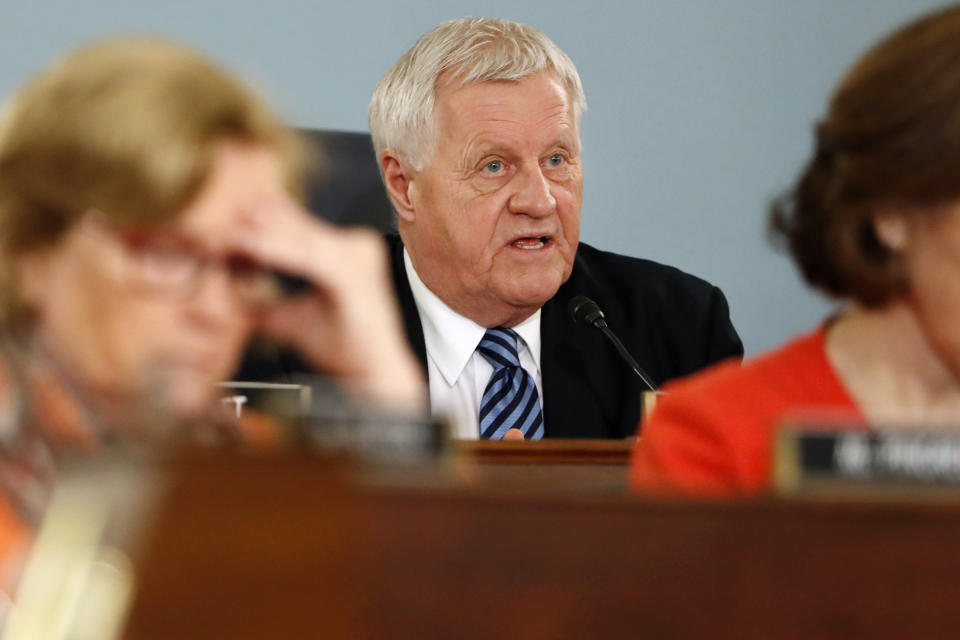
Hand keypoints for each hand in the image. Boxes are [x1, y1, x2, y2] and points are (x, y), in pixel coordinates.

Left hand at [229, 194, 425, 410]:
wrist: (374, 379)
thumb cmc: (342, 350)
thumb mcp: (292, 319)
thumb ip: (262, 304)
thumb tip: (222, 299)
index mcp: (348, 252)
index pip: (299, 229)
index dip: (260, 221)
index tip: (221, 215)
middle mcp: (358, 247)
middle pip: (298, 228)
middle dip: (256, 220)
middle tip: (214, 210)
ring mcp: (359, 258)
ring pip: (300, 239)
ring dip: (260, 232)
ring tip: (223, 224)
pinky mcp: (355, 274)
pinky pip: (308, 258)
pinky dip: (275, 251)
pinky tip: (245, 244)